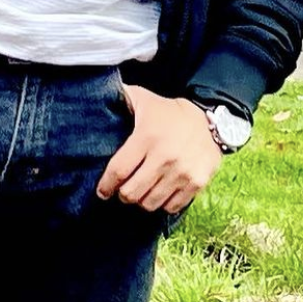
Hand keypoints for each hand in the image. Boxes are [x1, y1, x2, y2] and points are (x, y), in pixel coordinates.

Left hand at [96, 85, 221, 214]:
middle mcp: (165, 157)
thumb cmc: (167, 112)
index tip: (102, 191)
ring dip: (141, 200)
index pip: (119, 171)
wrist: (209, 121)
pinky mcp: (197, 183)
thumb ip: (119, 98)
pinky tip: (158, 192)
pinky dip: (162, 203)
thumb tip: (93, 95)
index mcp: (147, 137)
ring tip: (139, 191)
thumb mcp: (142, 99)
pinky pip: (172, 206)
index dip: (106, 185)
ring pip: (150, 203)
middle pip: (132, 192)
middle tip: (122, 189)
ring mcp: (182, 172)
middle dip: (122, 194)